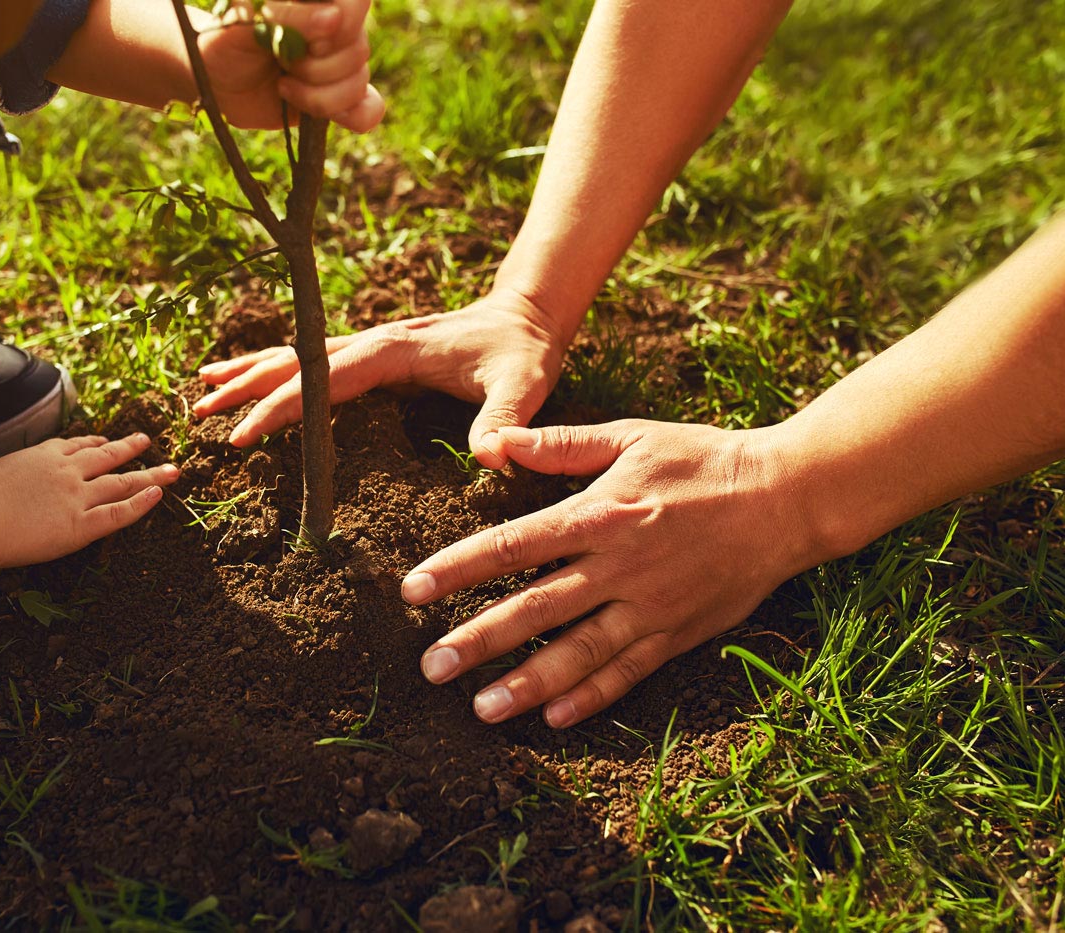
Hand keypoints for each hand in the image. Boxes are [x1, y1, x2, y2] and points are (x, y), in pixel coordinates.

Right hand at [0, 434, 178, 582]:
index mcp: (41, 455)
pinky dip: (141, 503)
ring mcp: (76, 496)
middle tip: (146, 441)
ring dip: (149, 474)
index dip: (94, 444)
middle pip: (106, 456)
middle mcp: (65, 470)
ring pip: (121, 481)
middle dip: (129, 448)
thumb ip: (1, 475)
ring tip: (171, 470)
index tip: (105, 441)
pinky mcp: (81, 524)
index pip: (74, 445)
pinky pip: (119, 512)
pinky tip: (158, 495)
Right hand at [195, 288, 569, 467]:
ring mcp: (369, 344)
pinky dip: (275, 367)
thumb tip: (490, 458)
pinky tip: (250, 374)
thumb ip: (504, 421)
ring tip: (204, 388)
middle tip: (200, 412)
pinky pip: (312, 359)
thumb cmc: (524, 352)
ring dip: (250, 372)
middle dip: (246, 386)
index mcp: (392, 351)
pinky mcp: (373, 353)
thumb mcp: (523, 386)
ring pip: (296, 355)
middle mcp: (371, 342)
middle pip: (294, 362)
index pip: (323, 380)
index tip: (244, 432)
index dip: (281, 406)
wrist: (527, 314)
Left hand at [201, 0, 384, 131]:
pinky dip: (353, 116)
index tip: (302, 42)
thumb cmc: (225, 42)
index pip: (356, 4)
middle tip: (279, 61)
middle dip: (314, 67)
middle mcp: (337, 27)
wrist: (217, 83)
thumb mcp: (244, 23)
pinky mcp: (341, 97)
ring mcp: (341, 63)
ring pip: (358, 82)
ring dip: (316, 95)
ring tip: (282, 85)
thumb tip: (334, 20)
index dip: (336, 29)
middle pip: (358, 49)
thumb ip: (286, 17)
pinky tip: (321, 112)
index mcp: (319, 0)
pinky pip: (370, 109)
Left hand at [404, 421, 824, 726]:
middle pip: (535, 608)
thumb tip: (495, 442)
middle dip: (478, 640)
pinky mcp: (680, 632)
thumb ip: (560, 446)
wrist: (787, 496)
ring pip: (579, 653)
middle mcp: (619, 565)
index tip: (413, 590)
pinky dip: (592, 697)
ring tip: (481, 709)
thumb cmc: (702, 459)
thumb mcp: (630, 438)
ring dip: (528, 684)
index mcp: (600, 514)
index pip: (512, 544)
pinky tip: (554, 719)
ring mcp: (651, 605)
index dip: (458, 568)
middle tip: (431, 667)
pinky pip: (629, 672)